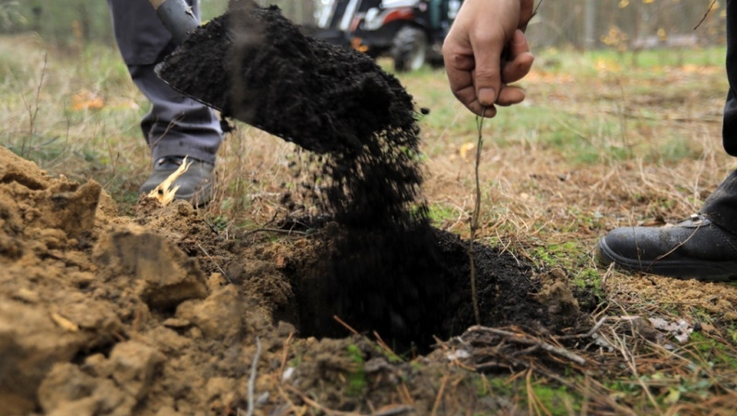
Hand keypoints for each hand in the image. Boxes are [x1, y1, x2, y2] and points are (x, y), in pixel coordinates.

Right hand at [443, 0, 534, 116]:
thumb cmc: (491, 6)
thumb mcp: (487, 41)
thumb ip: (486, 73)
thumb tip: (485, 101)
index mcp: (456, 56)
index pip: (462, 90)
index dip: (476, 103)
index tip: (493, 112)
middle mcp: (470, 57)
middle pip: (486, 87)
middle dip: (504, 89)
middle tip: (521, 95)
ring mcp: (489, 52)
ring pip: (504, 75)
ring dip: (517, 66)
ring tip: (525, 52)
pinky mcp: (505, 45)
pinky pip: (515, 60)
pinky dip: (521, 51)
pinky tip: (519, 34)